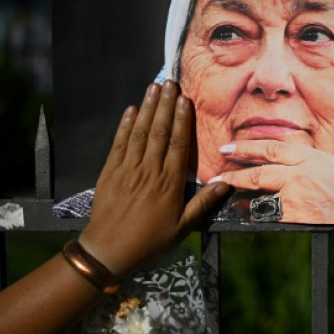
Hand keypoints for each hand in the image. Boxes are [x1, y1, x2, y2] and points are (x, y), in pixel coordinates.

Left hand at [80, 80, 230, 276]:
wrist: (107, 252)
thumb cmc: (149, 242)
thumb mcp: (182, 228)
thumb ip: (203, 204)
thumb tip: (226, 184)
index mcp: (169, 183)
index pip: (177, 144)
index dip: (181, 119)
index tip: (185, 99)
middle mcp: (149, 170)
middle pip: (158, 131)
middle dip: (164, 105)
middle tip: (170, 82)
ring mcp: (127, 169)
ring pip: (139, 132)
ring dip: (146, 108)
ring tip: (153, 87)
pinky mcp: (110, 172)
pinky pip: (119, 143)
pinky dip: (124, 125)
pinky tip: (130, 110)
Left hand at [212, 140, 333, 222]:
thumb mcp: (332, 167)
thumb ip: (306, 162)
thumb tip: (280, 163)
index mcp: (311, 158)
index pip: (271, 148)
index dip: (246, 148)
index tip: (227, 148)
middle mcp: (301, 175)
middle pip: (259, 172)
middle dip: (233, 174)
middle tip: (215, 176)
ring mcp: (297, 198)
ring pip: (259, 197)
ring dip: (241, 199)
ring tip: (228, 198)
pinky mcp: (295, 219)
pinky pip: (268, 217)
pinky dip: (257, 217)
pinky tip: (247, 217)